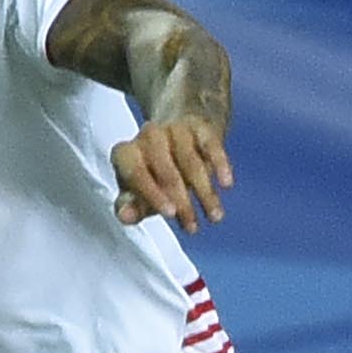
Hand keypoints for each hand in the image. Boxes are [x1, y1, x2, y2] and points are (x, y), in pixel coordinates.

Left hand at [111, 116, 230, 231]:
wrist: (177, 129)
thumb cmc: (152, 170)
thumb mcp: (136, 190)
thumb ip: (130, 206)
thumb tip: (125, 216)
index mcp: (126, 153)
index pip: (136, 173)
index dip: (153, 195)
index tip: (170, 214)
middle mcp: (149, 136)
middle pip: (167, 172)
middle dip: (182, 202)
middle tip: (191, 225)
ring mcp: (175, 129)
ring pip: (191, 163)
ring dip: (205, 192)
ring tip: (215, 216)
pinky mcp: (200, 127)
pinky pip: (211, 146)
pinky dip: (220, 164)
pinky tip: (226, 183)